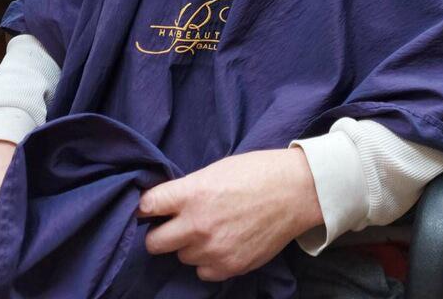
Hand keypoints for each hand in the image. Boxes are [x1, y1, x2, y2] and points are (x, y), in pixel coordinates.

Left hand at [139, 148, 321, 281]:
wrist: (295, 191)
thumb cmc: (257, 172)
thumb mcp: (217, 169)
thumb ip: (189, 189)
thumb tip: (165, 205)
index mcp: (192, 193)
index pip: (147, 206)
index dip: (146, 207)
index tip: (149, 209)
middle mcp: (197, 224)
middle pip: (154, 243)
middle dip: (160, 233)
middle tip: (175, 225)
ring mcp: (212, 249)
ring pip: (181, 257)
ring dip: (190, 246)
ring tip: (212, 229)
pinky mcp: (229, 267)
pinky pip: (203, 272)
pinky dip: (208, 261)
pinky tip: (223, 243)